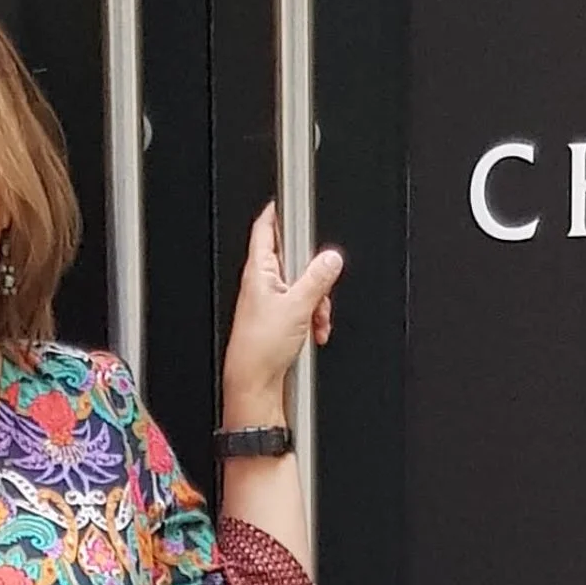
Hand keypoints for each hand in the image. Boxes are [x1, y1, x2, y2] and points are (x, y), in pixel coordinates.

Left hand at [221, 202, 343, 424]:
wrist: (253, 384)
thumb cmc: (260, 348)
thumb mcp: (297, 306)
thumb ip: (317, 278)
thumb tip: (331, 257)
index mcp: (259, 270)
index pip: (265, 228)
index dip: (277, 211)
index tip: (289, 200)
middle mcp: (261, 283)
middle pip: (295, 259)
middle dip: (314, 274)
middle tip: (319, 290)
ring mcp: (268, 302)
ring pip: (302, 286)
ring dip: (316, 302)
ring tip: (315, 319)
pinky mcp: (276, 320)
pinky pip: (301, 307)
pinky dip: (312, 317)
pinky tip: (313, 331)